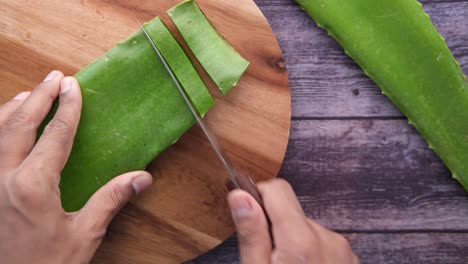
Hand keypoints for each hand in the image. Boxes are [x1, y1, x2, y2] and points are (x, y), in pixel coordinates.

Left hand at [0, 71, 152, 263]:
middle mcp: (3, 178)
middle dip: (38, 97)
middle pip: (18, 124)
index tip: (72, 86)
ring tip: (29, 94)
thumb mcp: (84, 235)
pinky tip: (4, 126)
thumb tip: (142, 178)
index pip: (55, 135)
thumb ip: (110, 200)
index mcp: (32, 186)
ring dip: (12, 108)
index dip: (66, 108)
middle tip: (53, 78)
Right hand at [228, 179, 358, 263]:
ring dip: (293, 241)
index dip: (257, 196)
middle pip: (291, 210)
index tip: (249, 212)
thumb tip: (239, 195)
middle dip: (275, 225)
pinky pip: (322, 241)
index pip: (277, 189)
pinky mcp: (349, 258)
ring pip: (306, 227)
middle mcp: (326, 238)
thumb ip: (251, 233)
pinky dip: (310, 251)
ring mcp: (342, 249)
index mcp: (300, 240)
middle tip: (266, 256)